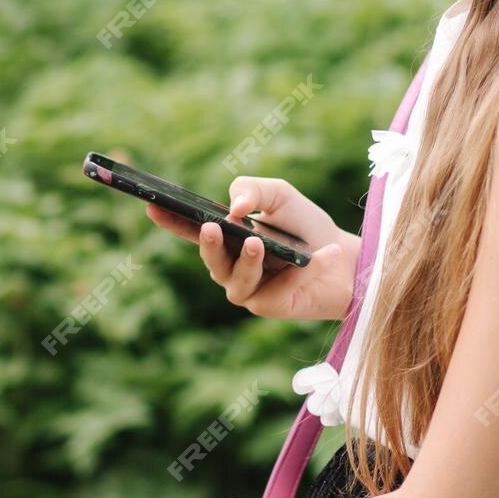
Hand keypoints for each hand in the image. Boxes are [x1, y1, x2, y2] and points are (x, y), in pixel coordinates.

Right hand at [143, 176, 356, 320]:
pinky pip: (275, 290)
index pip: (191, 229)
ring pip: (235, 281)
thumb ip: (253, 190)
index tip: (151, 204)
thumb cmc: (306, 226)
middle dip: (207, 244)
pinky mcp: (270, 306)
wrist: (347, 259)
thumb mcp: (279, 195)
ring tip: (257, 243)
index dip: (170, 219)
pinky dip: (299, 271)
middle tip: (212, 227)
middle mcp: (231, 265)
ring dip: (246, 262)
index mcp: (227, 237)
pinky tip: (321, 254)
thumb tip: (234, 209)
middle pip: (210, 259)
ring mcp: (248, 288)